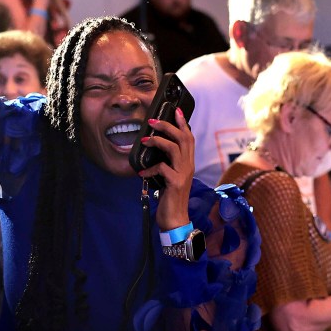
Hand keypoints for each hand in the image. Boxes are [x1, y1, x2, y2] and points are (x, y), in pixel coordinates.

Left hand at [138, 108, 194, 230]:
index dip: (182, 123)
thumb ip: (167, 164)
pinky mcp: (175, 183)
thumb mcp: (170, 177)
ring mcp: (183, 174)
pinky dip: (150, 168)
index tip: (175, 110)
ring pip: (174, 148)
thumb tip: (154, 150)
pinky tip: (141, 172)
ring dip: (158, 141)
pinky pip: (162, 168)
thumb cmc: (170, 198)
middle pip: (182, 138)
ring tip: (145, 140)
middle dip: (168, 126)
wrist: (175, 220)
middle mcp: (188, 166)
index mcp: (187, 163)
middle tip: (153, 121)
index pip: (189, 138)